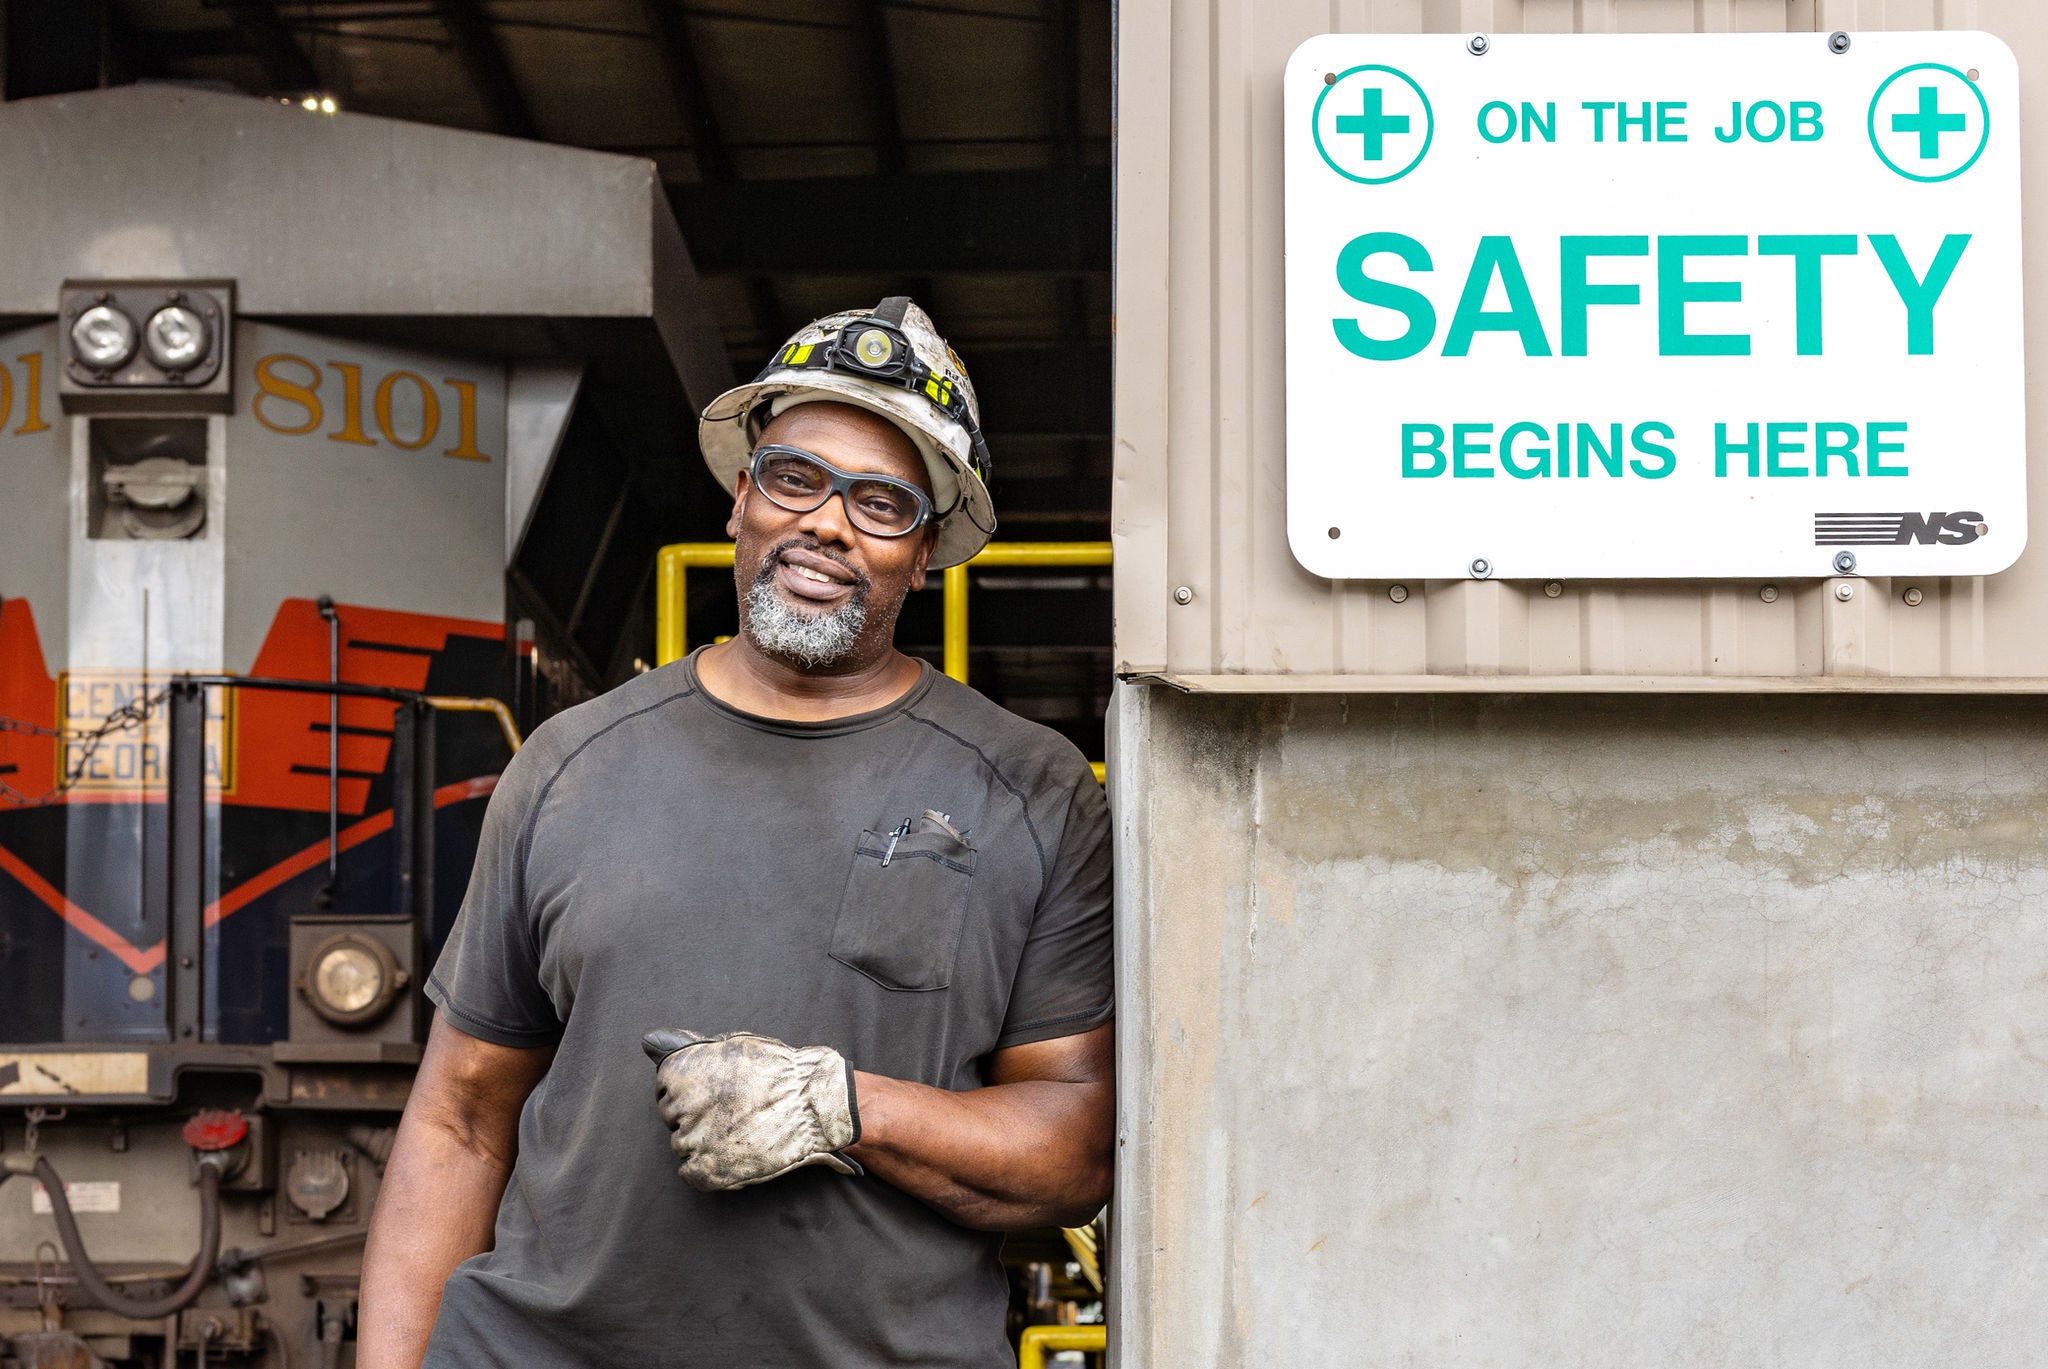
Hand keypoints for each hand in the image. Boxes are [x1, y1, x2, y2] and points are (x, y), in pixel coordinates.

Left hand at [641, 1029, 860, 1191]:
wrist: (812, 1103)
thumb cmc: (776, 1070)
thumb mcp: (731, 1045)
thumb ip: (687, 1047)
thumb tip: (648, 1041)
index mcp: (681, 1073)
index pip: (665, 1088)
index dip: (691, 1092)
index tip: (714, 1093)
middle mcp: (681, 1106)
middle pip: (672, 1117)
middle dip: (696, 1115)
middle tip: (731, 1112)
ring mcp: (694, 1141)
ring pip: (682, 1145)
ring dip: (703, 1140)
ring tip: (736, 1131)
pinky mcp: (708, 1171)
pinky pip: (690, 1173)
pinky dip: (707, 1167)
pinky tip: (730, 1152)